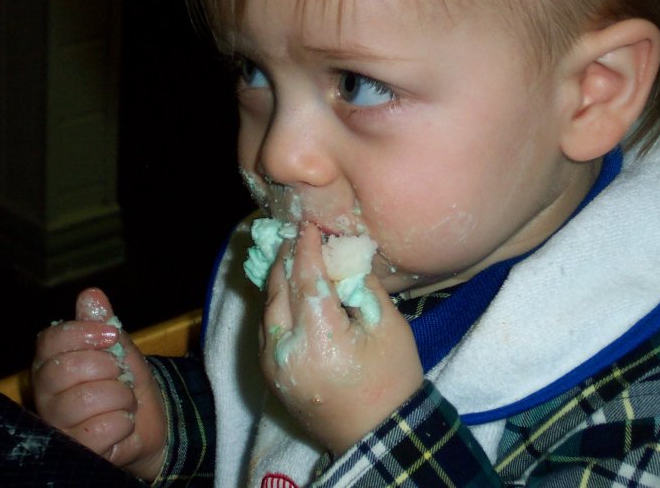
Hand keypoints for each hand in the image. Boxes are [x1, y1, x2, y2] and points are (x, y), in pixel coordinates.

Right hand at [31, 288, 167, 479]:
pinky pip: (100, 429)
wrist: (150, 421)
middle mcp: (45, 395)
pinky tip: (121, 423)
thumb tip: (90, 295)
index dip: (83, 333)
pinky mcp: (76, 451)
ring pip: (85, 400)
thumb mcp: (119, 347)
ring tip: (123, 400)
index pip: (50, 340)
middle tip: (119, 375)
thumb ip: (103, 323)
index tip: (111, 335)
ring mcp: (57, 425)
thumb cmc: (126, 381)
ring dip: (121, 396)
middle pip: (66, 369)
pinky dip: (123, 422)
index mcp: (50, 363)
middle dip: (108, 368)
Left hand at [259, 224, 423, 455]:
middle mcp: (287, 350)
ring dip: (276, 280)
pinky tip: (284, 291)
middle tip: (294, 234)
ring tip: (287, 257)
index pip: (306, 278)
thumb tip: (343, 254)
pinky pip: (267, 331)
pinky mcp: (271, 376)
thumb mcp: (388, 327)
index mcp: (320, 338)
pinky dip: (274, 306)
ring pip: (267, 310)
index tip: (308, 224)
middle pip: (279, 290)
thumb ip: (362, 285)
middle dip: (285, 258)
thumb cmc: (392, 379)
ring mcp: (274, 366)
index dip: (306, 248)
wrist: (378, 435)